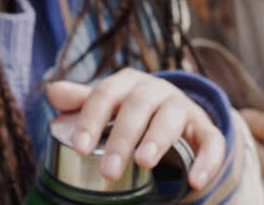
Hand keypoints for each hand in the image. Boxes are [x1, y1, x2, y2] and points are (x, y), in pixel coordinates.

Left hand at [46, 68, 224, 190]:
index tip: (79, 148)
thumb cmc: (129, 110)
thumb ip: (80, 100)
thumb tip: (52, 91)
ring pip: (171, 119)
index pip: (105, 94)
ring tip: (144, 162)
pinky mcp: (205, 128)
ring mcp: (182, 107)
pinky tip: (195, 181)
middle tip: (108, 171)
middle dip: (122, 139)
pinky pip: (211, 141)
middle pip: (137, 108)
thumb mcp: (107, 104)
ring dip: (157, 139)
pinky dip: (205, 160)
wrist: (173, 111)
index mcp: (127, 82)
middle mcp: (156, 90)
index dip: (91, 120)